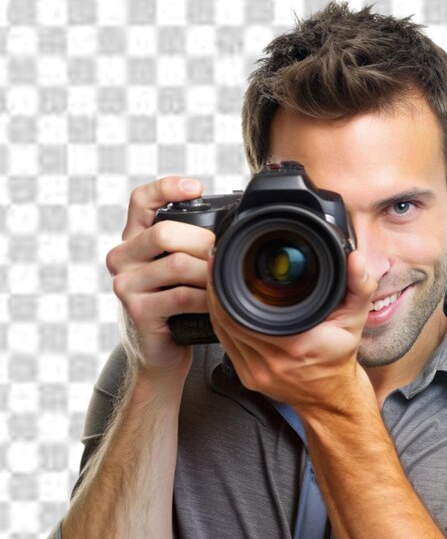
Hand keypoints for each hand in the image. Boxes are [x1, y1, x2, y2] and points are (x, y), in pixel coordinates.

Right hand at [106, 177, 213, 374]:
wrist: (161, 351)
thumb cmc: (177, 305)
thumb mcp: (179, 269)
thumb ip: (189, 244)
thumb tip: (232, 225)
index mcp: (133, 239)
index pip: (140, 200)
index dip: (166, 188)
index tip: (196, 187)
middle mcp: (122, 257)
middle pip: (164, 232)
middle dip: (204, 241)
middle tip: (225, 253)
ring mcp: (125, 285)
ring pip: (177, 264)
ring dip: (209, 272)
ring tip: (225, 280)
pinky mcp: (138, 311)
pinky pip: (182, 296)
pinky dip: (207, 298)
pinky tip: (218, 303)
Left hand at [206, 249, 377, 410]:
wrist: (332, 396)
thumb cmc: (339, 356)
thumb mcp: (356, 318)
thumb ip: (359, 286)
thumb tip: (355, 260)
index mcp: (295, 344)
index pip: (245, 310)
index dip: (229, 283)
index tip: (225, 260)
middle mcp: (271, 361)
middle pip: (226, 318)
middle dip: (218, 287)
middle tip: (217, 263)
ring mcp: (256, 372)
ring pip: (222, 331)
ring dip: (216, 304)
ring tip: (217, 279)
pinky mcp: (248, 377)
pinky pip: (226, 344)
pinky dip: (221, 323)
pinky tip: (222, 307)